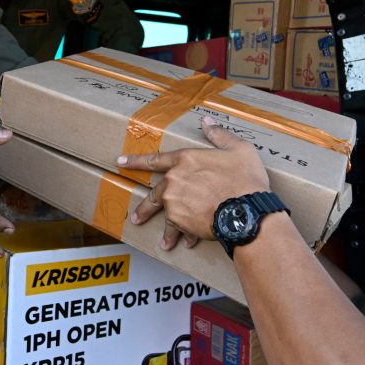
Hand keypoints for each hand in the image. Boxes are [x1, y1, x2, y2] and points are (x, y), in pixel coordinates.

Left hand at [120, 118, 269, 250]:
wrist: (245, 210)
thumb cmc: (244, 179)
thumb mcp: (238, 150)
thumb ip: (220, 135)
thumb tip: (207, 122)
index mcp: (185, 160)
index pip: (155, 159)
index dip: (136, 160)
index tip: (120, 162)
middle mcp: (174, 181)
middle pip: (154, 194)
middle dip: (145, 207)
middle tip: (137, 217)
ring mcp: (174, 202)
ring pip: (165, 216)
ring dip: (166, 231)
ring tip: (165, 242)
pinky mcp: (180, 221)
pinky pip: (178, 230)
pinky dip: (184, 236)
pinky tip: (188, 243)